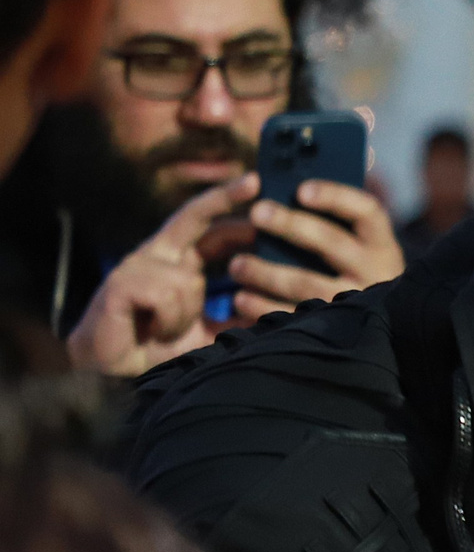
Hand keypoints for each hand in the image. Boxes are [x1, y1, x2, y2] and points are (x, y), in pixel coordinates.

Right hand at [65, 173, 255, 375]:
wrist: (114, 369)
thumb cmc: (159, 346)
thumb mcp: (209, 331)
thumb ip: (238, 320)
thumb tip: (280, 313)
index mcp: (178, 260)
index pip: (208, 225)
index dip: (230, 205)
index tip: (260, 186)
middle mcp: (158, 255)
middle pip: (193, 217)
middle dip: (224, 198)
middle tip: (255, 182)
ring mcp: (137, 266)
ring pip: (187, 281)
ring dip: (185, 314)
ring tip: (167, 330)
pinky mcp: (120, 284)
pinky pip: (165, 296)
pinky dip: (168, 320)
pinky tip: (154, 329)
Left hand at [228, 179, 404, 316]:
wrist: (384, 324)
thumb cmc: (356, 268)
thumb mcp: (362, 244)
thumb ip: (340, 215)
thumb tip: (316, 175)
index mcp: (380, 242)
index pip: (365, 211)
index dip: (334, 197)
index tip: (301, 189)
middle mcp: (373, 270)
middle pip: (331, 243)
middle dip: (291, 226)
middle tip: (257, 213)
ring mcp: (353, 301)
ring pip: (307, 283)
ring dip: (267, 272)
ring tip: (236, 264)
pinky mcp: (333, 327)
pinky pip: (294, 315)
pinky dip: (263, 306)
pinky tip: (240, 298)